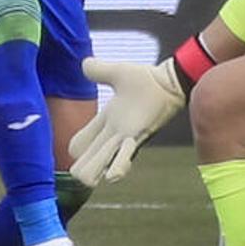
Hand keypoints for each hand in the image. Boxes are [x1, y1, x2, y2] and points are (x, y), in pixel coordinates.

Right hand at [68, 56, 185, 185]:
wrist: (169, 81)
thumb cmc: (146, 79)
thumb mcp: (116, 73)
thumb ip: (97, 69)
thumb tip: (83, 64)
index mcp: (106, 120)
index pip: (82, 141)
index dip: (76, 148)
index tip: (75, 154)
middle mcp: (113, 133)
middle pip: (89, 156)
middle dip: (82, 168)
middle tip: (77, 178)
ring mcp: (124, 136)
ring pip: (101, 160)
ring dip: (92, 170)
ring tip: (87, 180)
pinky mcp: (136, 136)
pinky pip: (122, 155)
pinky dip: (116, 167)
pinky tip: (111, 177)